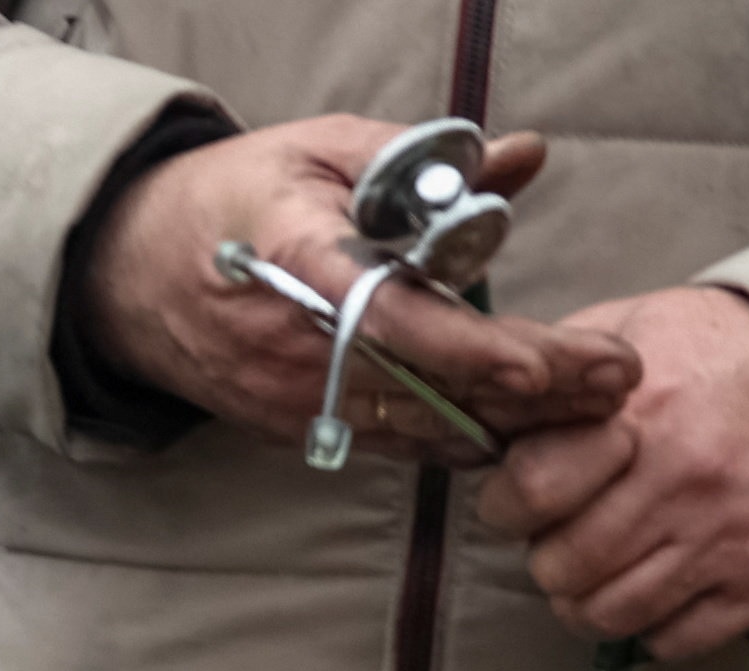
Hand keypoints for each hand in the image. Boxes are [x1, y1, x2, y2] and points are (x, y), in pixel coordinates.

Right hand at [70, 117, 633, 463]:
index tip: (541, 364)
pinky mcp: (299, 427)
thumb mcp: (321, 150)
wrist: (130, 276)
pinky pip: (395, 443)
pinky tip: (527, 427)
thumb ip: (425, 160)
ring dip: (511, 420)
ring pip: (419, 426)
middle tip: (618, 378)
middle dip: (530, 390)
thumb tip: (524, 157)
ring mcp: (294, 398)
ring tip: (598, 404)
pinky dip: (463, 436)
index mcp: (299, 264)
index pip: (392, 319)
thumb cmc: (236, 198)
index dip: (469, 349)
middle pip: (427, 385)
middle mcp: (295, 346)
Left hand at [474, 286, 748, 661]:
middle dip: (553, 559)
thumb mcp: (641, 327)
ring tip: (610, 567)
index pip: (530, 491)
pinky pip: (673, 641)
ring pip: (610, 616)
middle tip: (572, 538)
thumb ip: (563, 368)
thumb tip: (490, 404)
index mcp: (644, 414)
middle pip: (561, 569)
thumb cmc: (724, 359)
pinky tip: (666, 582)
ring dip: (595, 602)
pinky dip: (656, 624)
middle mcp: (686, 481)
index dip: (512, 505)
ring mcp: (729, 539)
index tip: (526, 500)